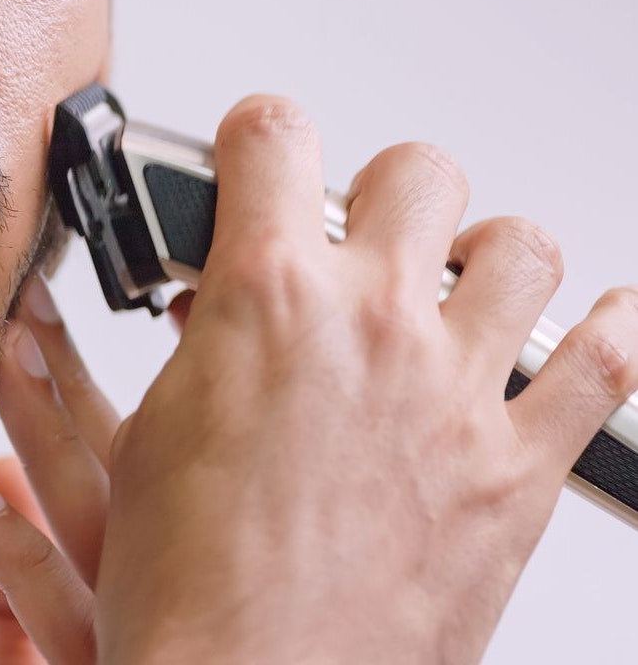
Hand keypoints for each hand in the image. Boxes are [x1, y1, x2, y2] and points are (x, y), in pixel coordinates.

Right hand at [0, 95, 637, 663]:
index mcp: (265, 301)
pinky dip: (611, 331)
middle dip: (376, 195)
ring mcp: (458, 392)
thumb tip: (151, 312)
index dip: (257, 138)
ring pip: (522, 248)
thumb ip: (163, 351)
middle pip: (413, 171)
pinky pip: (607, 361)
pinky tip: (596, 323)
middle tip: (352, 243)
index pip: (273, 137)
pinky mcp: (517, 468)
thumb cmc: (188, 592)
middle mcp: (373, 326)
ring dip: (486, 255)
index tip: (258, 161)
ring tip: (453, 291)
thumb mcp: (138, 440)